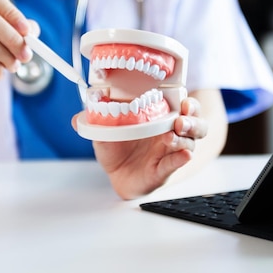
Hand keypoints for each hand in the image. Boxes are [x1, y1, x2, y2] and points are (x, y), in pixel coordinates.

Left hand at [73, 97, 207, 199]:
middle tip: (180, 118)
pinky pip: (177, 162)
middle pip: (195, 122)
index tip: (183, 97)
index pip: (183, 104)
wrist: (117, 175)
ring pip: (190, 141)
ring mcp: (171, 150)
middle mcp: (171, 132)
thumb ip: (92, 121)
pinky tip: (182, 154)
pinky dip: (181, 158)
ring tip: (173, 135)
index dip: (187, 100)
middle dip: (192, 117)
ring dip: (185, 136)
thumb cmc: (118, 147)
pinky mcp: (166, 168)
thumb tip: (77, 118)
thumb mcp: (103, 130)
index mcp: (160, 117)